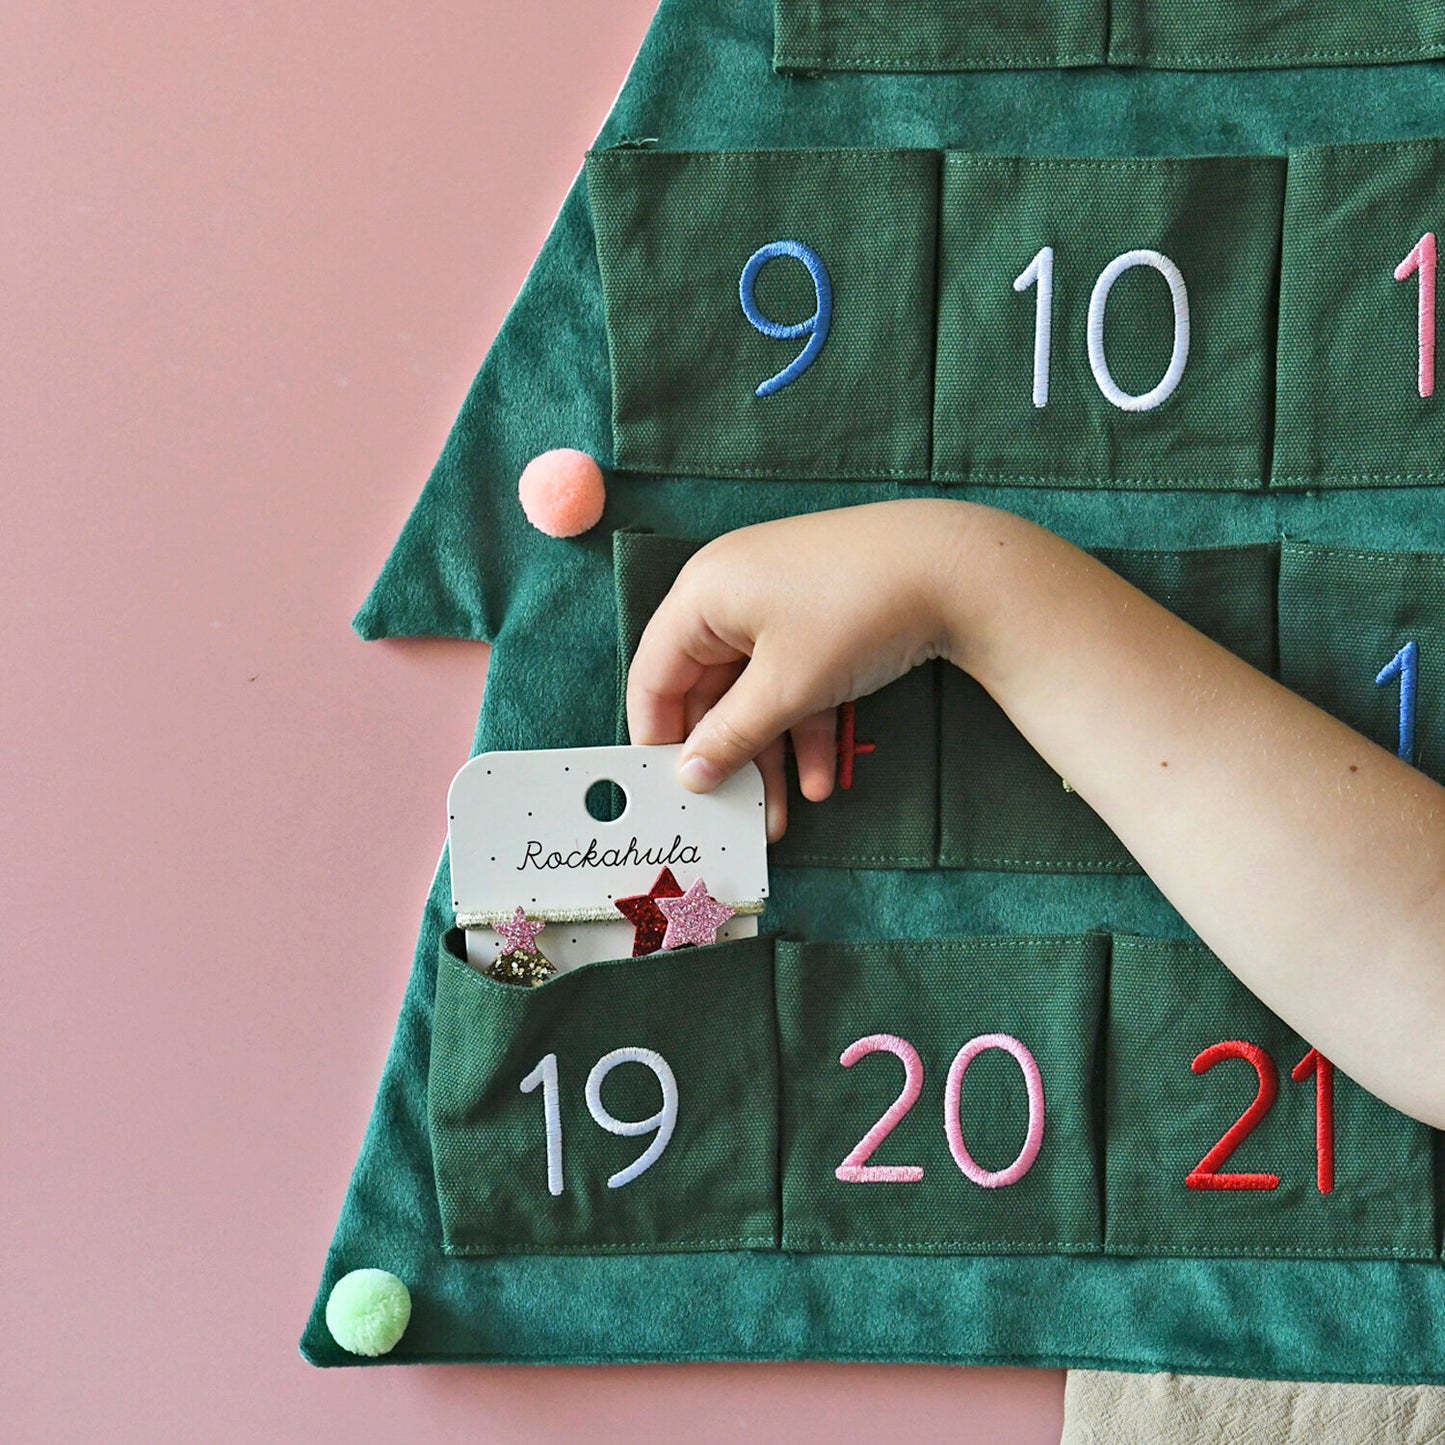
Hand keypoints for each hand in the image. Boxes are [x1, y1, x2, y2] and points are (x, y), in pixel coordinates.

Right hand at [625, 501, 960, 839]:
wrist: (957, 565)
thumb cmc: (854, 612)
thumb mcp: (786, 687)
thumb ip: (730, 736)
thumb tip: (690, 776)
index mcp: (701, 595)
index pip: (654, 677)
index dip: (658, 739)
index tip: (669, 796)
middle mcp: (730, 593)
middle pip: (708, 691)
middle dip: (727, 758)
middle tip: (734, 818)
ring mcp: (777, 602)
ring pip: (755, 692)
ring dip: (770, 754)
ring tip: (783, 818)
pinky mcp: (817, 615)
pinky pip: (793, 677)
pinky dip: (804, 725)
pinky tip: (823, 779)